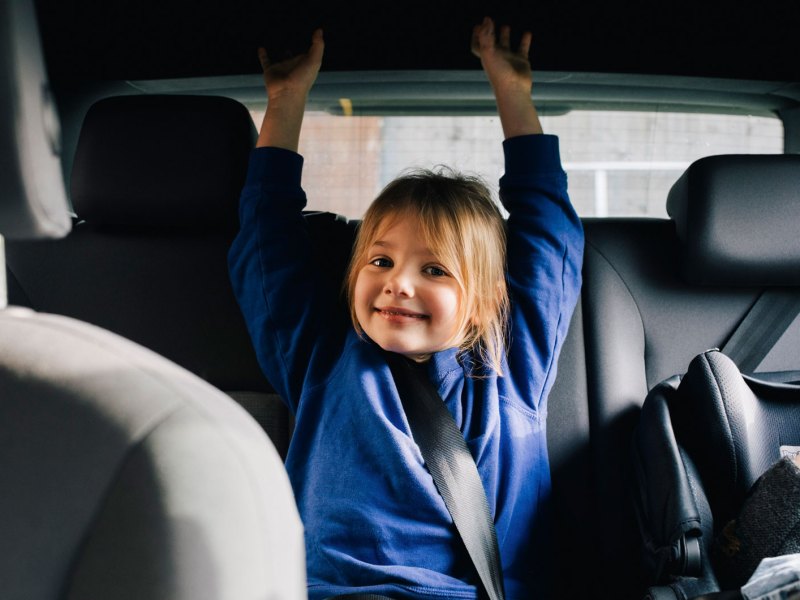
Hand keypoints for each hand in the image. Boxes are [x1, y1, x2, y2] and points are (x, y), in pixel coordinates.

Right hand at [259, 28, 323, 100]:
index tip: (312, 34)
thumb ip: (318, 45)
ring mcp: (282, 68)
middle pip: (295, 54)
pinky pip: (265, 60)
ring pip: (280, 57)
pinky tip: (261, 48)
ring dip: (280, 51)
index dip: (311, 44)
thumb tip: (319, 30)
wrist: (286, 94)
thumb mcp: (314, 60)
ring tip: (278, 41)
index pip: (309, 52)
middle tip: (294, 35)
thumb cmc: (303, 79)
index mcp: (305, 64)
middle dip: (296, 47)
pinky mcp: (270, 70)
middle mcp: (294, 65)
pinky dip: (262, 54)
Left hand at [471, 17, 541, 137]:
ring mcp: (509, 60)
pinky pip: (523, 48)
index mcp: (486, 57)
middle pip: (490, 44)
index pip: (477, 46)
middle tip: (489, 22)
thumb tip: (486, 20)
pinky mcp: (521, 62)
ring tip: (505, 26)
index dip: (476, 36)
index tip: (478, 26)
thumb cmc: (499, 74)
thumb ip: (486, 36)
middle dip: (489, 33)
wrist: (514, 90)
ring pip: (506, 45)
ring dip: (505, 36)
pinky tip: (527, 33)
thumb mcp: (489, 53)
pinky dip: (525, 40)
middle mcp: (496, 58)